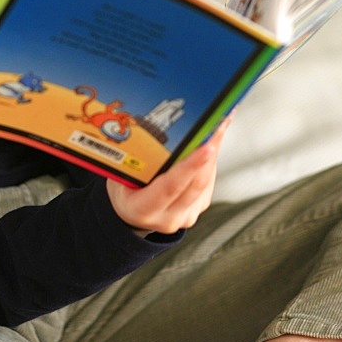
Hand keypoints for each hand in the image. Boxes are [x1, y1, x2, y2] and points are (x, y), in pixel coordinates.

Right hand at [107, 116, 232, 234]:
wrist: (132, 214)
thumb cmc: (125, 191)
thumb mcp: (122, 176)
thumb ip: (138, 161)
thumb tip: (157, 127)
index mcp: (143, 209)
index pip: (170, 188)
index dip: (190, 166)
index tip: (206, 146)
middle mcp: (167, 217)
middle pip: (195, 184)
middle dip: (209, 152)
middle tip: (217, 126)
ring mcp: (185, 215)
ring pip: (205, 181)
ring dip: (213, 152)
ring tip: (218, 125)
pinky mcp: (198, 208)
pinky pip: (208, 182)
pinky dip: (210, 160)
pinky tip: (212, 141)